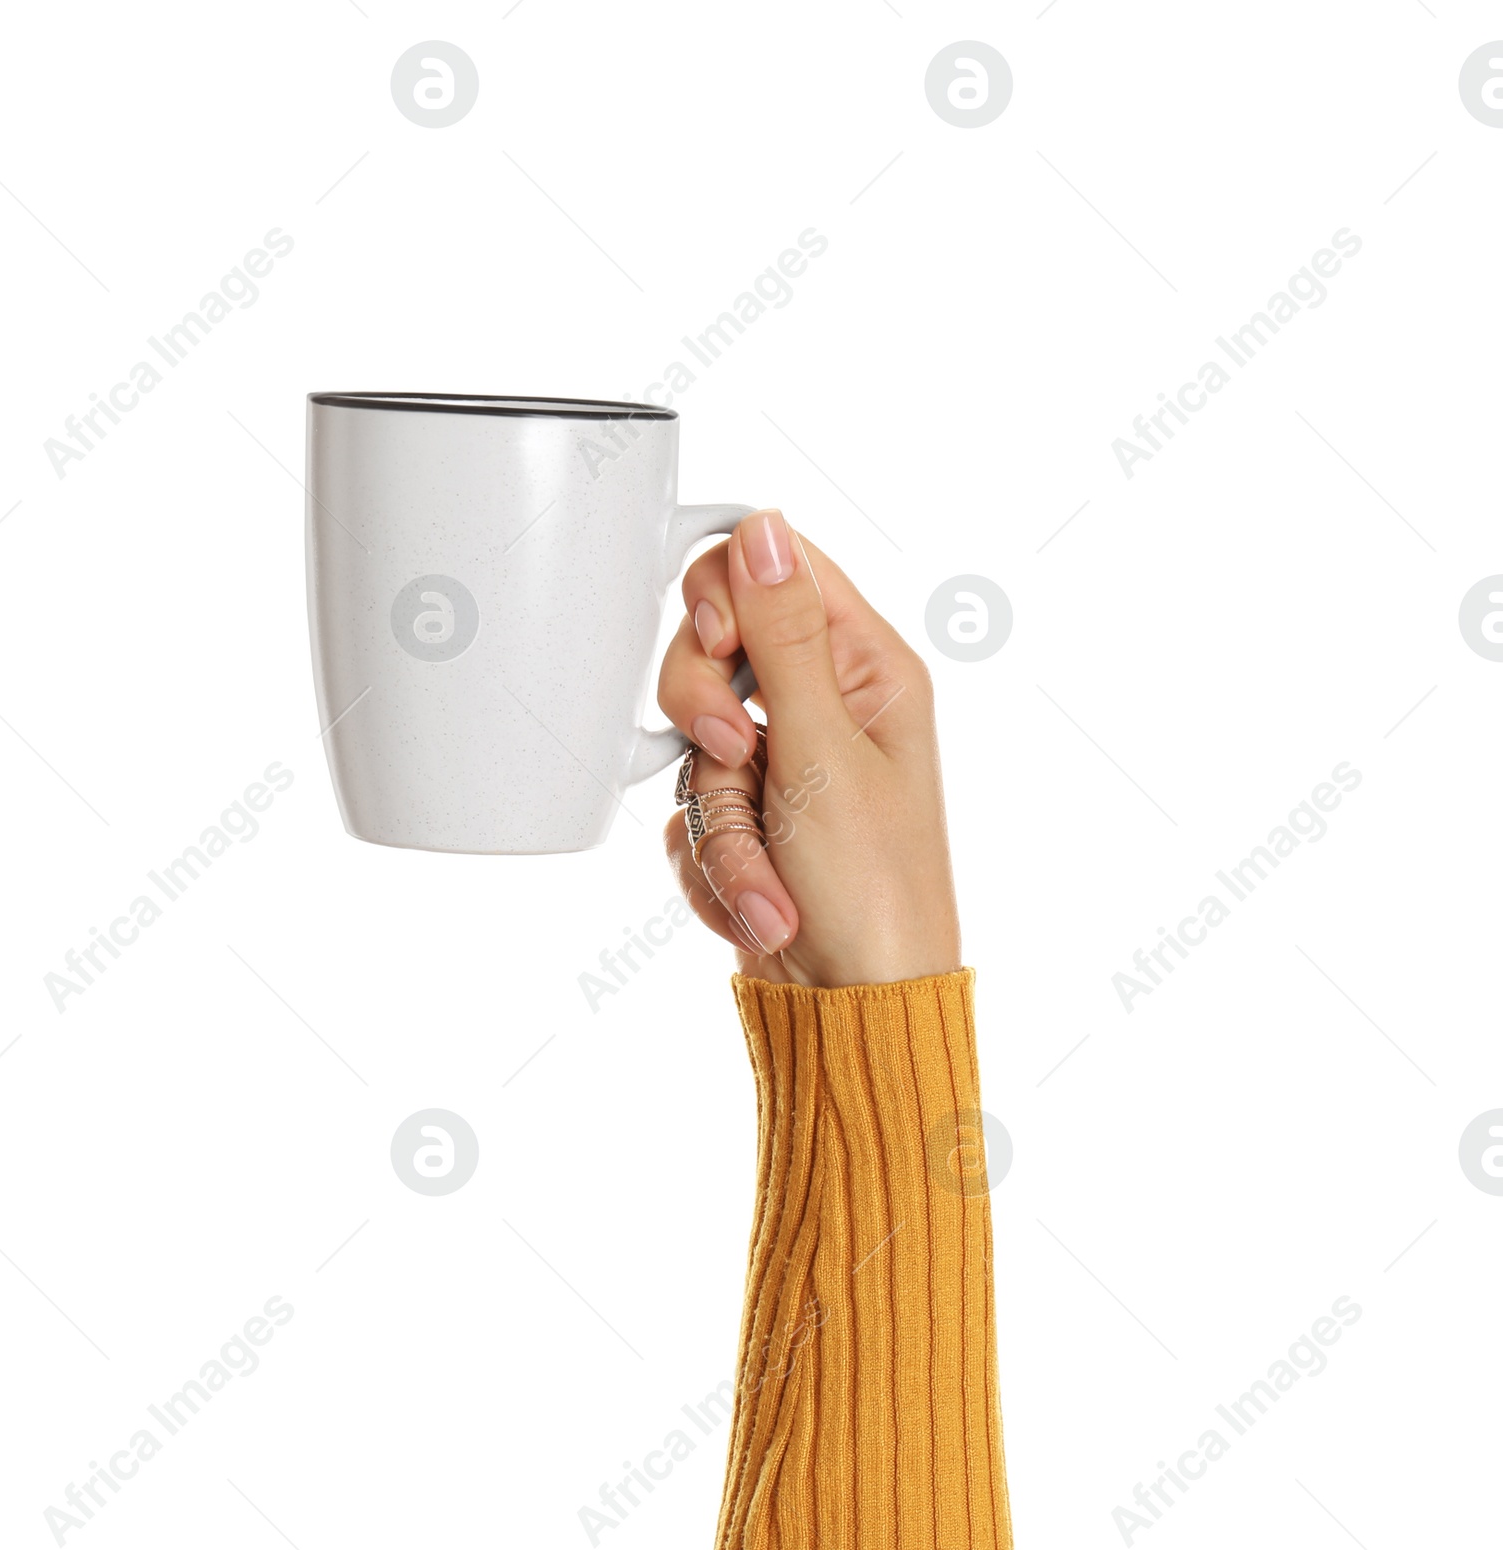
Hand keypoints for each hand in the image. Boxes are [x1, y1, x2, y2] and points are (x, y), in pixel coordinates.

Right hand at [657, 509, 959, 987]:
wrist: (853, 1012)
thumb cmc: (872, 893)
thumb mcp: (822, 751)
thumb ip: (784, 637)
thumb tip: (766, 527)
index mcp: (867, 669)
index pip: (776, 572)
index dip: (726, 598)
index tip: (720, 649)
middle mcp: (824, 707)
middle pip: (712, 650)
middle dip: (705, 715)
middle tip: (734, 756)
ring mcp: (781, 768)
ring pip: (692, 743)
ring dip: (719, 823)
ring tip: (768, 874)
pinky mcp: (746, 824)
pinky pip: (686, 811)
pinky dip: (713, 864)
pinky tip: (760, 900)